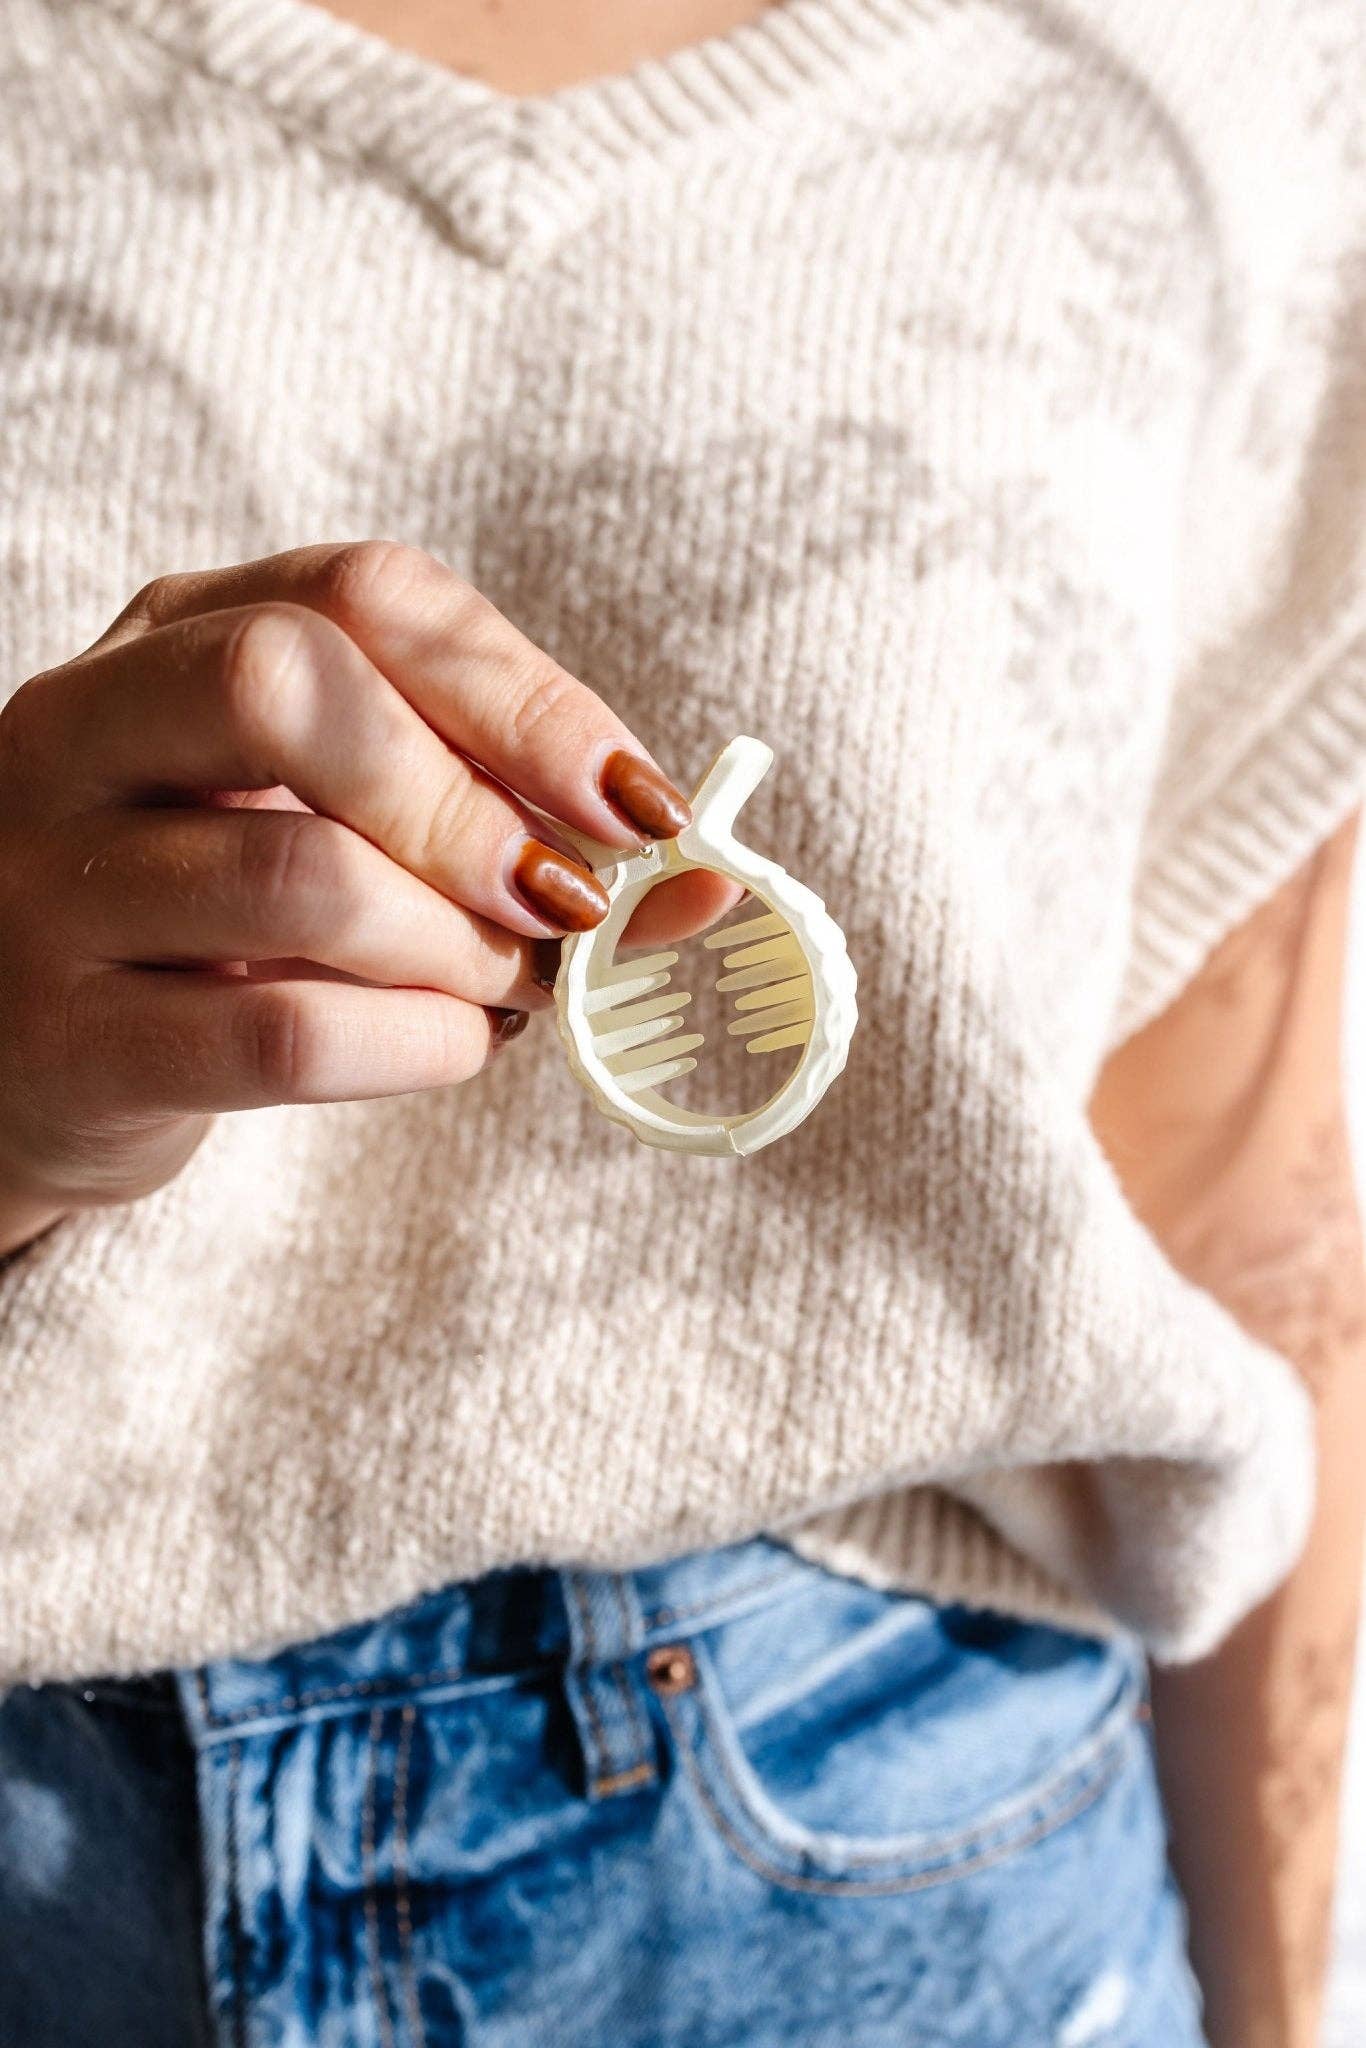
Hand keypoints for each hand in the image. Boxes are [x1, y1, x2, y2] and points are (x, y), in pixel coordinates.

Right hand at [0, 542, 730, 1249]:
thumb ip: (490, 812)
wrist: (21, 1063)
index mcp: (167, 638)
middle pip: (286, 686)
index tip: (636, 799)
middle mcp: (83, 733)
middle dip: (469, 804)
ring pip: (301, 878)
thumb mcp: (326, 817)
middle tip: (562, 898)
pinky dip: (419, 1047)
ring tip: (511, 982)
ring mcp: (51, 885)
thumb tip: (697, 875)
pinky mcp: (75, 1040)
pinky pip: (282, 1036)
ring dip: (461, 946)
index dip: (523, 690)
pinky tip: (457, 1045)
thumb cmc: (213, 922)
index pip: (360, 593)